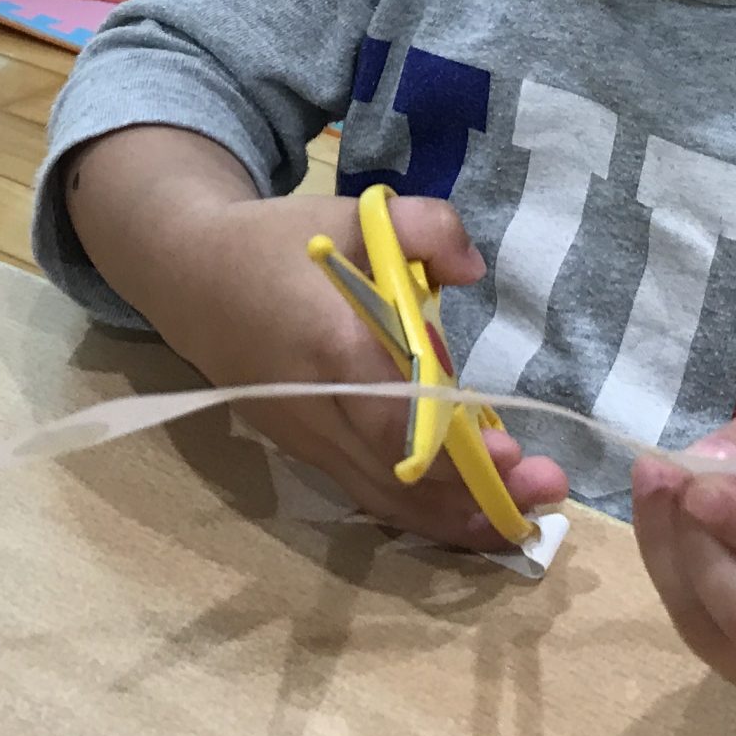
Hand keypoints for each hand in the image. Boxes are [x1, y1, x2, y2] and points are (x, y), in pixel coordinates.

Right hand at [186, 192, 569, 548]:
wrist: (189, 278)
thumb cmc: (277, 244)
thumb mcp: (355, 215)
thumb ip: (425, 227)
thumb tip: (473, 269)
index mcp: (329, 346)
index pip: (392, 417)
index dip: (452, 447)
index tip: (511, 452)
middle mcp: (315, 409)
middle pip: (397, 478)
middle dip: (476, 497)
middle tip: (546, 495)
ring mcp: (305, 440)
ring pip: (383, 502)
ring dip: (455, 520)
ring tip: (525, 517)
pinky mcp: (304, 454)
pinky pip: (367, 496)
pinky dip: (421, 513)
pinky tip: (474, 512)